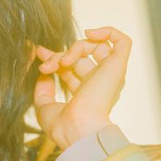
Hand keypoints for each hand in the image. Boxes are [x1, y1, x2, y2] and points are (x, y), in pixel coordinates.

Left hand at [33, 26, 130, 150]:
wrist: (77, 128)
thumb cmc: (62, 125)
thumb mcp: (45, 107)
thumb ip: (43, 90)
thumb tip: (44, 74)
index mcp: (87, 93)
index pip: (72, 67)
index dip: (55, 57)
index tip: (39, 53)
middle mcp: (100, 83)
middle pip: (80, 57)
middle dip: (58, 55)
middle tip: (45, 63)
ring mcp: (109, 74)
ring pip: (94, 47)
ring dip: (73, 48)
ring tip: (61, 62)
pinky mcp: (117, 66)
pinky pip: (122, 41)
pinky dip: (107, 31)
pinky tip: (89, 34)